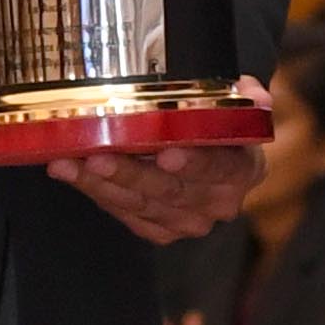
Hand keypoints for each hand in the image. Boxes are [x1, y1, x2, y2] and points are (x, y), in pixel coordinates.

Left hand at [54, 83, 272, 249]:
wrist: (218, 163)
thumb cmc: (221, 129)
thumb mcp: (241, 107)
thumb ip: (248, 98)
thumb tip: (256, 93)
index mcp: (242, 171)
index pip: (219, 168)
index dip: (193, 162)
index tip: (167, 153)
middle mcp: (217, 204)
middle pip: (169, 190)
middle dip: (129, 173)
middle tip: (98, 157)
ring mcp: (187, 222)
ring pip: (140, 204)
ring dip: (100, 183)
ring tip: (69, 162)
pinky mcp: (160, 231)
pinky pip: (124, 214)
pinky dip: (95, 193)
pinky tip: (71, 173)